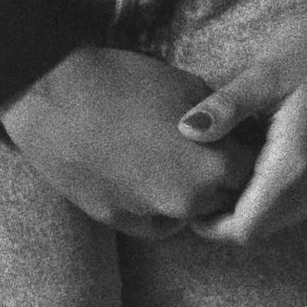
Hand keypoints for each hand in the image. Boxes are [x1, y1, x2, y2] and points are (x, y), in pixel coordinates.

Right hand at [0, 46, 252, 236]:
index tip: (236, 140)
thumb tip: (234, 132)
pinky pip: (155, 221)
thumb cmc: (125, 83)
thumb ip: (221, 120)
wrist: (55, 98)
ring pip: (188, 212)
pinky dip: (157, 204)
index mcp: (213, 166)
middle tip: (203, 149)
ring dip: (188, 193)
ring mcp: (151, 216)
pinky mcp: (118, 223)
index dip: (245, 151)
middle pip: (223, 196)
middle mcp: (188, 201)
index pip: (250, 171)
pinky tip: (143, 173)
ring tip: (167, 158)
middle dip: (220, 176)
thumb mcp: (189, 87)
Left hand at [179, 0, 306, 243]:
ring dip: (255, 202)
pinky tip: (265, 153)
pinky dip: (279, 191)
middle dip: (229, 214)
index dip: (211, 224)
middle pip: (263, 228)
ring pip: (284, 217)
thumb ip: (226, 107)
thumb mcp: (266, 71)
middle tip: (204, 177)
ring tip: (231, 162)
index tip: (190, 199)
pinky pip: (305, 201)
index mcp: (297, 165)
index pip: (245, 228)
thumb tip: (186, 130)